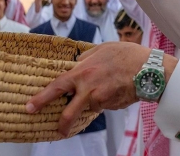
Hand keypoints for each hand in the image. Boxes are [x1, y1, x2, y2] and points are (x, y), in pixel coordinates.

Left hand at [26, 42, 176, 135]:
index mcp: (82, 72)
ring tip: (108, 85)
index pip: (57, 87)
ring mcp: (101, 100)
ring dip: (94, 100)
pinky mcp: (112, 106)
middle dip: (62, 123)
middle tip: (57, 129)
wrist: (149, 68)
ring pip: (90, 106)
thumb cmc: (125, 54)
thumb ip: (85, 59)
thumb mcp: (101, 49)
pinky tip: (117, 88)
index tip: (30, 107)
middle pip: (69, 112)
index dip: (42, 98)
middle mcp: (88, 89)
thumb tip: (76, 65)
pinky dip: (107, 99)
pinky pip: (104, 105)